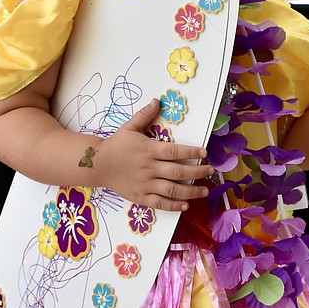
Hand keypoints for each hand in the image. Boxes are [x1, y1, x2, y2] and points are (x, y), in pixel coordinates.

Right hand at [94, 99, 214, 210]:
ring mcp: (146, 184)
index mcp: (149, 150)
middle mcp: (150, 168)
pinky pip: (160, 203)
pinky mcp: (140, 197)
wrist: (97, 164)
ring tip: (204, 190)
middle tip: (211, 172)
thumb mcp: (129, 127)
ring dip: (191, 191)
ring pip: (173, 190)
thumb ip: (144, 115)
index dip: (191, 152)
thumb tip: (157, 100)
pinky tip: (185, 206)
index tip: (204, 153)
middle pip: (179, 171)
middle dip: (198, 172)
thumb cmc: (116, 145)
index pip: (175, 151)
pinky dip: (173, 206)